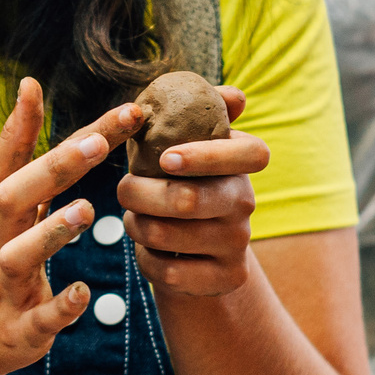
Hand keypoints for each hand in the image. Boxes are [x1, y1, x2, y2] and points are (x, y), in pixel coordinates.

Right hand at [0, 79, 146, 374]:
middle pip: (18, 196)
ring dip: (51, 233)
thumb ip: (15, 146)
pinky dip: (58, 308)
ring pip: (21, 256)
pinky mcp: (15, 330)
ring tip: (86, 211)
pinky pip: (37, 319)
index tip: (126, 110)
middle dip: (54, 168)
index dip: (79, 134)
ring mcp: (3, 285)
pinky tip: (81, 293)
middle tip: (97, 143)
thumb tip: (31, 84)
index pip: (35, 159)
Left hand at [115, 86, 268, 298]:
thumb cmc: (179, 182)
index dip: (206, 155)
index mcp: (242, 162)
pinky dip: (145, 259)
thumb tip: (236, 96)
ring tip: (133, 218)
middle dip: (141, 193)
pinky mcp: (228, 278)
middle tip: (124, 189)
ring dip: (136, 225)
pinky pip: (169, 271)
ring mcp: (239, 243)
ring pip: (169, 235)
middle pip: (188, 199)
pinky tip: (147, 250)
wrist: (198, 251)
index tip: (165, 158)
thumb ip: (198, 113)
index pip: (250, 154)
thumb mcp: (183, 145)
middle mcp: (246, 201)